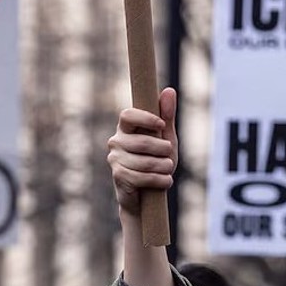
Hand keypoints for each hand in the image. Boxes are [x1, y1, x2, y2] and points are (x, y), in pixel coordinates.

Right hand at [107, 87, 177, 216]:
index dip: (145, 118)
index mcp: (125, 128)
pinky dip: (159, 180)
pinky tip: (165, 181)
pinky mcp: (118, 176)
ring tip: (168, 170)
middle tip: (170, 156)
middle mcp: (116, 141)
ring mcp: (115, 159)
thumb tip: (169, 90)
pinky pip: (142, 177)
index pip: (127, 115)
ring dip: (163, 167)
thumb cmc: (156, 161)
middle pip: (142, 141)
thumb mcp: (166, 138)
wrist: (146, 195)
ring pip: (145, 161)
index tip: (161, 125)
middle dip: (163, 150)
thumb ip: (167, 117)